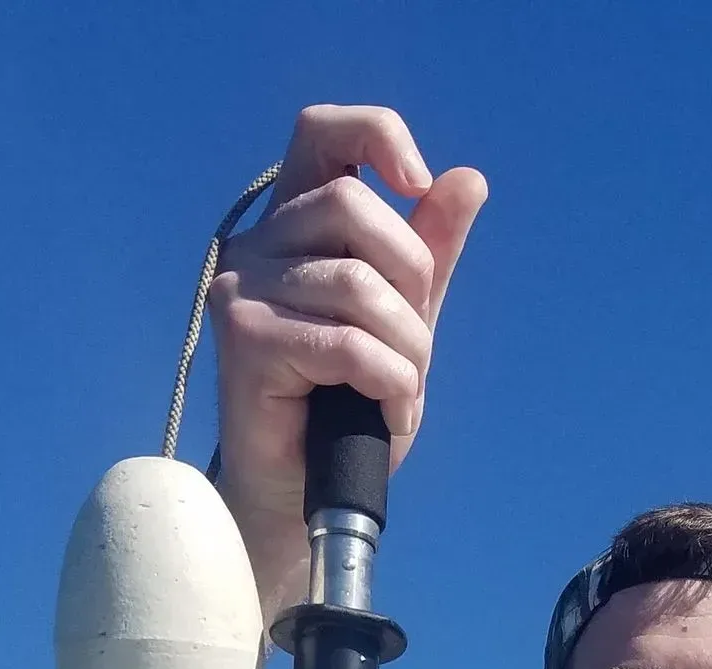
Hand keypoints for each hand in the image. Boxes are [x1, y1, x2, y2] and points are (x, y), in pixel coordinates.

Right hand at [210, 104, 486, 618]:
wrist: (302, 493)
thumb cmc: (345, 409)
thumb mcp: (403, 320)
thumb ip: (429, 252)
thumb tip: (468, 181)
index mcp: (295, 224)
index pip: (325, 132)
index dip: (377, 135)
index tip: (420, 185)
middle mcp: (259, 244)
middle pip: (353, 207)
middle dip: (411, 280)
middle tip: (416, 345)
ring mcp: (243, 289)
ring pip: (356, 284)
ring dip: (406, 349)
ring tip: (401, 392)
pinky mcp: (245, 339)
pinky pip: (346, 342)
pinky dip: (388, 383)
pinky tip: (387, 412)